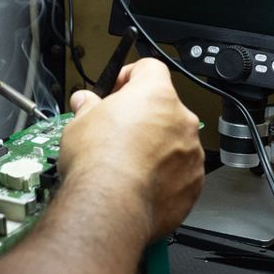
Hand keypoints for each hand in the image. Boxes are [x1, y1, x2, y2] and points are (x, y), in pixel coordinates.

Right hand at [56, 58, 203, 240]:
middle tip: (117, 132)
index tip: (116, 91)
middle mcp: (181, 119)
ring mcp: (191, 152)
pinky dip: (165, 176)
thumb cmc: (98, 162)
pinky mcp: (194, 183)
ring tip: (127, 163)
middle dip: (143, 117)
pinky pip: (181, 172)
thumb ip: (88, 107)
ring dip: (156, 148)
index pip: (150, 68)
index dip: (130, 76)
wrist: (111, 205)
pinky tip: (140, 184)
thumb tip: (84, 103)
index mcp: (155, 94)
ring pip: (175, 141)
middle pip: (164, 107)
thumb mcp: (79, 123)